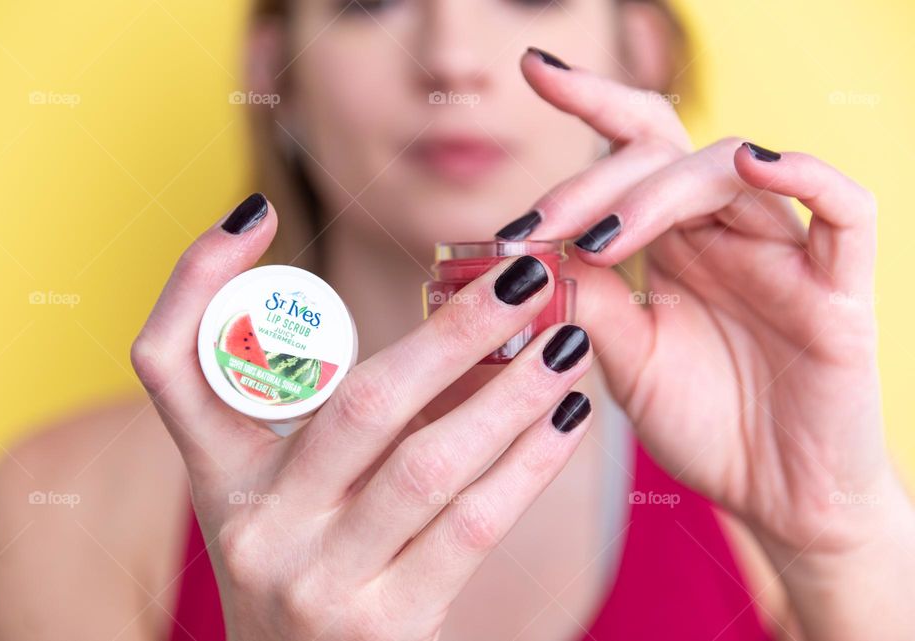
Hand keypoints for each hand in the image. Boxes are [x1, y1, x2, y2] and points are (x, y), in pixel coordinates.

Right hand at [131, 196, 594, 640]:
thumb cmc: (304, 564)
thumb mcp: (282, 493)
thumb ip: (331, 416)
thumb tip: (451, 323)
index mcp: (217, 474)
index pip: (167, 363)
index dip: (195, 281)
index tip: (258, 211)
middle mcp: (254, 522)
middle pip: (355, 402)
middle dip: (450, 331)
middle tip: (522, 277)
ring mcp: (315, 579)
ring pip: (427, 463)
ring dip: (508, 394)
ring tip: (565, 344)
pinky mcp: (383, 628)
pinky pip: (469, 528)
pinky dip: (525, 466)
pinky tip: (567, 421)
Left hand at [507, 48, 914, 639]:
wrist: (778, 500)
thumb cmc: (705, 426)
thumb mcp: (624, 359)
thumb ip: (589, 300)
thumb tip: (532, 249)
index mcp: (674, 243)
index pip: (632, 152)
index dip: (588, 102)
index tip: (532, 68)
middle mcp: (725, 233)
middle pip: (664, 153)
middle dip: (593, 176)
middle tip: (537, 224)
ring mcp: (785, 253)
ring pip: (727, 172)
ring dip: (655, 190)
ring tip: (598, 236)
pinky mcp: (840, 288)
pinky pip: (843, 207)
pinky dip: (804, 173)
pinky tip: (752, 162)